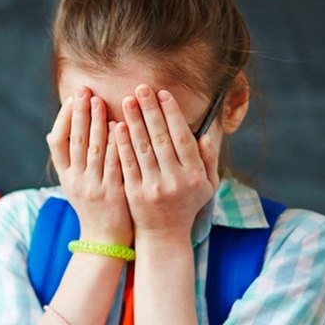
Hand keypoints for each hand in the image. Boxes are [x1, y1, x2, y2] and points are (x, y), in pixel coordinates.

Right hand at [47, 86, 130, 244]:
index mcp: (65, 176)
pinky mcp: (112, 193)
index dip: (64, 120)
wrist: (104, 239)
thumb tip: (60, 131)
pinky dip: (115, 143)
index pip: (57, 142)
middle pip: (75, 141)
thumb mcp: (75, 184)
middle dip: (80, 113)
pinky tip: (120, 126)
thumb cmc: (94, 206)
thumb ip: (72, 160)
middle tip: (85, 90)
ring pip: (93, 149)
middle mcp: (75, 180)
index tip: (72, 100)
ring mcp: (93, 187)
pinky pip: (113, 163)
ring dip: (96, 123)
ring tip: (100, 101)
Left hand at [114, 85, 218, 241]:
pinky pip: (127, 164)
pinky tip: (116, 127)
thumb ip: (208, 158)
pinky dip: (122, 145)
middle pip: (161, 139)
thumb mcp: (207, 185)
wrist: (164, 236)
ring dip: (134, 122)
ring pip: (143, 149)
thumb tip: (206, 131)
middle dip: (150, 111)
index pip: (183, 138)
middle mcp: (176, 180)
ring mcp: (154, 187)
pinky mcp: (135, 194)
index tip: (163, 93)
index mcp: (195, 175)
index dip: (172, 114)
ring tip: (127, 101)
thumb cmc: (186, 205)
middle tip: (141, 88)